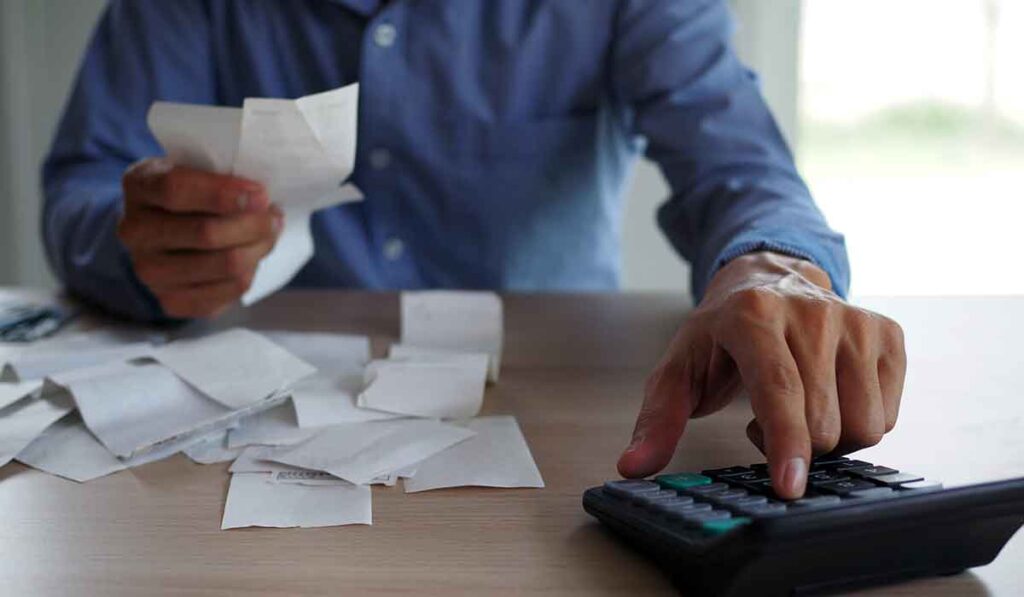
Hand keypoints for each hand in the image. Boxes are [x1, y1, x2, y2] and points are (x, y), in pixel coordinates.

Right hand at [118, 158, 282, 317]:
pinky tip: (253, 257)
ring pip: (224, 265)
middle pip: (205, 233)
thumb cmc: (195, 191)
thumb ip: (224, 175)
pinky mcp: (170, 300)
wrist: (172, 227)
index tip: (260, 194)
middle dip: (252, 224)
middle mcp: (134, 231)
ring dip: (258, 248)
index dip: (223, 193)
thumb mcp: (200, 168)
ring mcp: (148, 270)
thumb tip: (261, 200)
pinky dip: (250, 273)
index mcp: (139, 185)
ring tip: (270, 233)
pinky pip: (227, 292)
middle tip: (273, 216)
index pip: (175, 190)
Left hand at [617, 252, 905, 498]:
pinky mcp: (889, 333)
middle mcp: (812, 311)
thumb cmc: (720, 334)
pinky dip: (857, 423)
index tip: (789, 487)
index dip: (785, 443)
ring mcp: (857, 319)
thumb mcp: (678, 369)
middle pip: (823, 421)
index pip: (779, 390)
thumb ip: (657, 419)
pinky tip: (826, 399)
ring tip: (794, 410)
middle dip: (794, 447)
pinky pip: (887, 414)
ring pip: (864, 424)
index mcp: (754, 315)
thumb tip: (633, 466)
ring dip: (828, 438)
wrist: (767, 281)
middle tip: (762, 425)